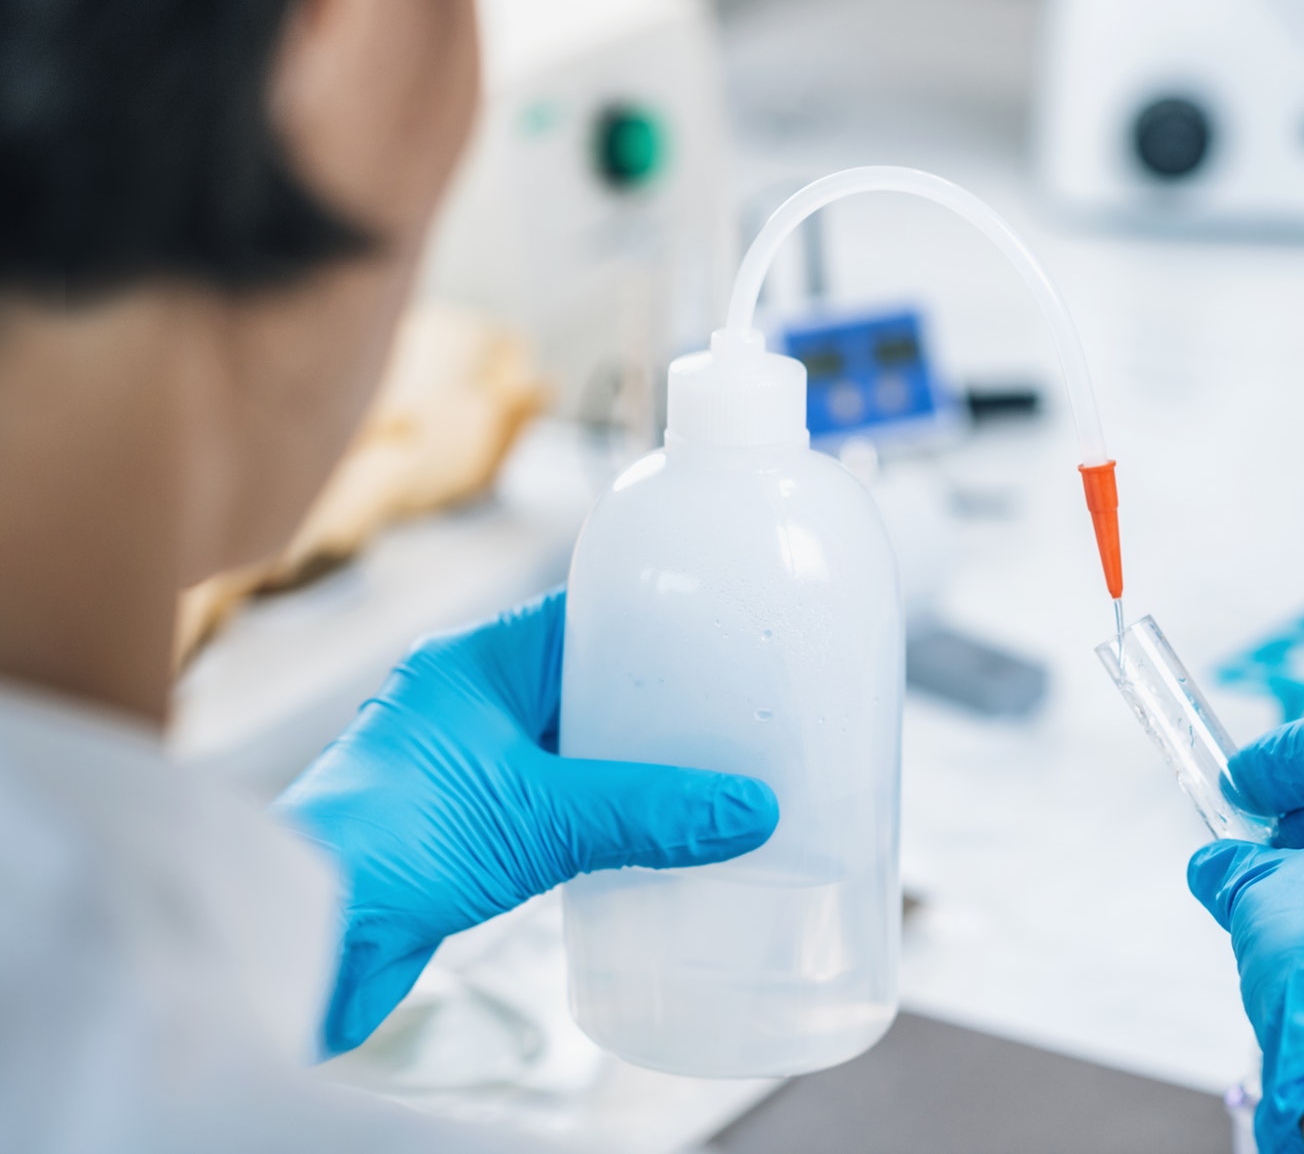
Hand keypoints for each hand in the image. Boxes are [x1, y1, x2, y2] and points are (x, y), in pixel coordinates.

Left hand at [275, 590, 778, 1054]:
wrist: (299, 941)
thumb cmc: (390, 846)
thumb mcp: (541, 820)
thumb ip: (648, 813)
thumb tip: (751, 809)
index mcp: (474, 662)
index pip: (583, 616)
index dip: (654, 623)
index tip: (725, 638)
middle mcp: (465, 704)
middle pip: (585, 687)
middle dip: (655, 708)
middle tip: (737, 720)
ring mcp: (462, 768)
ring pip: (572, 754)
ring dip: (630, 769)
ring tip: (712, 780)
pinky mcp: (462, 832)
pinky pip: (553, 810)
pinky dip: (600, 820)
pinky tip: (650, 841)